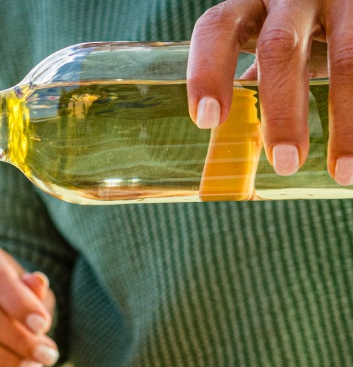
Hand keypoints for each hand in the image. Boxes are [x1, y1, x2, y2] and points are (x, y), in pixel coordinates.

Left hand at [188, 0, 348, 181]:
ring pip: (345, 56)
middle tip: (285, 163)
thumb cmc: (298, 20)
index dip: (208, 72)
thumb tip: (228, 139)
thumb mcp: (271, 35)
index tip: (207, 120)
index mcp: (249, 5)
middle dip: (282, 110)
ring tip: (342, 170)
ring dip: (345, 119)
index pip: (217, 29)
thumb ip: (258, 74)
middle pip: (280, 49)